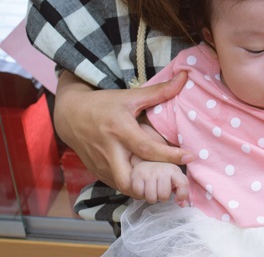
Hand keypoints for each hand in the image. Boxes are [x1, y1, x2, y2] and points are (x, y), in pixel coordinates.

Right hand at [53, 70, 191, 194]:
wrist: (70, 114)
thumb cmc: (104, 104)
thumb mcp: (131, 96)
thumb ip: (160, 91)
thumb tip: (185, 77)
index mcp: (120, 130)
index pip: (147, 148)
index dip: (170, 155)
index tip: (190, 157)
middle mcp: (109, 150)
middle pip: (130, 179)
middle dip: (151, 186)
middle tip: (172, 181)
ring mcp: (100, 164)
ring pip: (123, 187)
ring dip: (143, 189)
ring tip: (162, 182)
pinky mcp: (96, 172)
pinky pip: (117, 186)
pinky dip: (133, 187)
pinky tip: (146, 180)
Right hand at [130, 157, 188, 203]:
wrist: (146, 159)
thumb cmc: (163, 173)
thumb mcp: (174, 178)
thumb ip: (180, 190)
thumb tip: (183, 204)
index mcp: (174, 170)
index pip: (183, 183)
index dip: (182, 194)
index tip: (178, 199)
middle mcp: (162, 170)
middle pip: (163, 195)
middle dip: (162, 197)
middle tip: (161, 191)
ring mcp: (149, 172)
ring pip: (151, 197)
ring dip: (152, 197)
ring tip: (153, 190)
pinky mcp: (137, 175)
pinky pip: (139, 193)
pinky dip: (141, 194)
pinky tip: (144, 188)